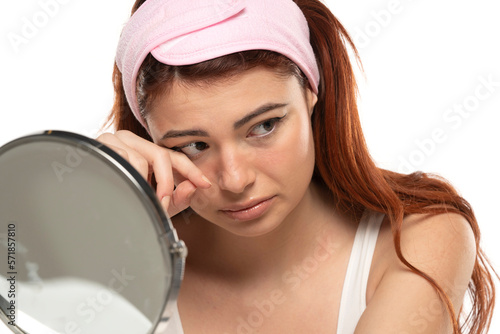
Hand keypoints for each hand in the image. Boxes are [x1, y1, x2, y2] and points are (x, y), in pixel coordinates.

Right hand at [96, 130, 210, 216]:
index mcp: (144, 151)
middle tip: (164, 203)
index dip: (192, 171)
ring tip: (140, 199)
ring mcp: (116, 139)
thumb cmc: (118, 198)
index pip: (174, 157)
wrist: (84, 202)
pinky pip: (128, 158)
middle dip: (167, 182)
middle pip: (162, 156)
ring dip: (148, 184)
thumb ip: (176, 198)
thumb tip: (193, 187)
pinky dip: (133, 177)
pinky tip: (126, 187)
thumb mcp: (152, 201)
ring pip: (145, 159)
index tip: (206, 184)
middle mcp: (131, 140)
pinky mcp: (103, 143)